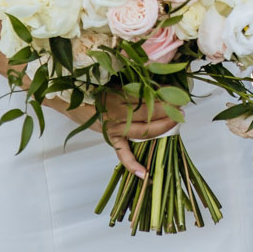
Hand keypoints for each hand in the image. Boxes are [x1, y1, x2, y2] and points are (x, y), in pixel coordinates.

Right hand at [53, 88, 179, 178]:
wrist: (71, 96)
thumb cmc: (98, 85)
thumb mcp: (118, 77)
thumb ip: (138, 80)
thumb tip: (161, 83)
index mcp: (121, 93)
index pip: (149, 97)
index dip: (166, 98)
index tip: (179, 96)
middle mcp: (118, 112)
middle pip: (150, 114)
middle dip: (169, 113)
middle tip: (182, 110)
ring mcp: (114, 127)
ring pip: (143, 132)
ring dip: (162, 130)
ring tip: (175, 125)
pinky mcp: (110, 138)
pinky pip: (122, 154)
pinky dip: (133, 165)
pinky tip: (145, 174)